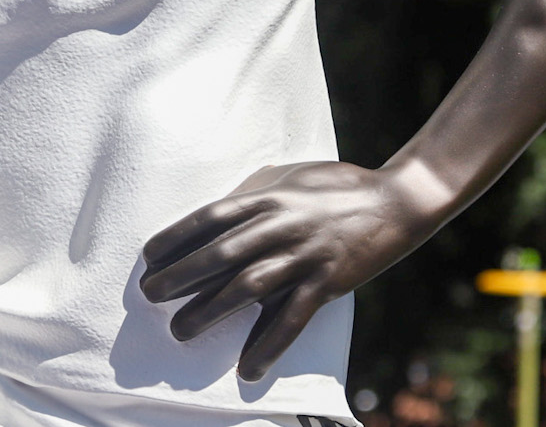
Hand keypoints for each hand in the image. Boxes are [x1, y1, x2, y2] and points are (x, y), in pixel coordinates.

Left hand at [139, 160, 444, 380]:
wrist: (395, 201)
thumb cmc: (336, 185)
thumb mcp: (289, 177)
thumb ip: (254, 194)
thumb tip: (217, 212)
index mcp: (268, 196)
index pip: (211, 216)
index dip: (177, 236)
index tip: (149, 255)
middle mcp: (281, 224)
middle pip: (221, 253)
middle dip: (181, 275)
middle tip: (151, 294)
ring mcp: (305, 255)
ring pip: (248, 287)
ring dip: (210, 310)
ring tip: (180, 330)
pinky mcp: (328, 282)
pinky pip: (292, 319)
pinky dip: (267, 346)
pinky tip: (246, 369)